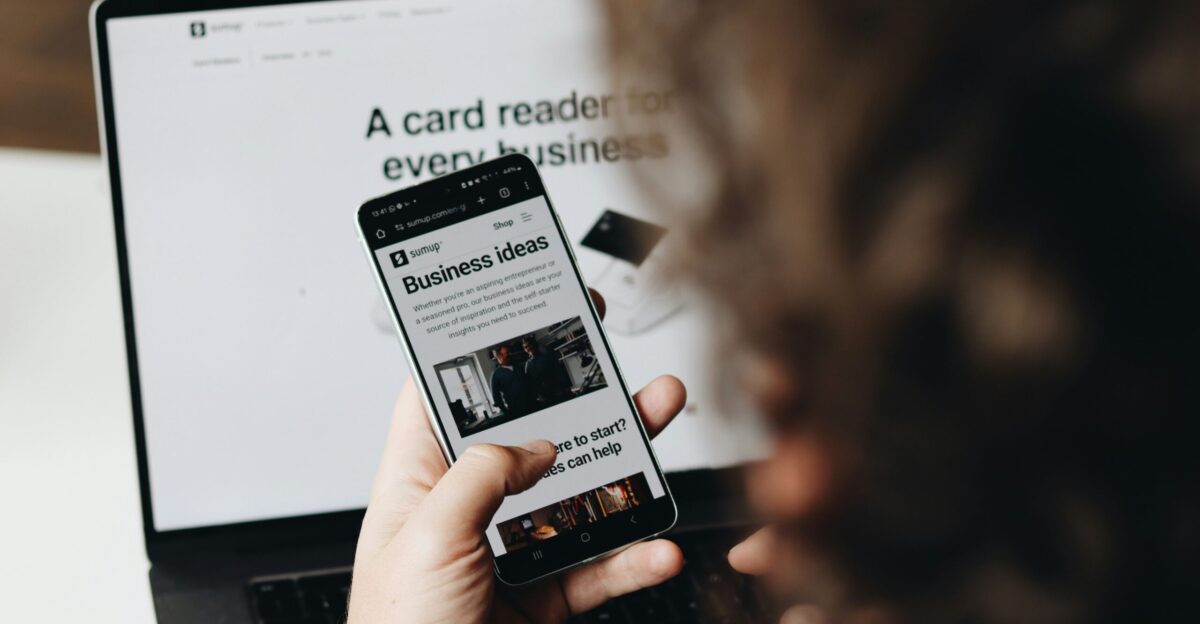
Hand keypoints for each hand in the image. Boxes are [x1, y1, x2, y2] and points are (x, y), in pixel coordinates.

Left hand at [348, 291, 686, 622]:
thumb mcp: (426, 537)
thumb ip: (479, 476)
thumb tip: (533, 445)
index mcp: (418, 482)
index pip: (445, 393)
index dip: (483, 347)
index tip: (527, 308)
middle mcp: (466, 509)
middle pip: (530, 434)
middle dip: (577, 395)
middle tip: (613, 355)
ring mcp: (508, 552)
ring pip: (575, 493)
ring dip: (623, 463)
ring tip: (659, 418)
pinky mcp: (542, 597)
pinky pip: (595, 566)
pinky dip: (630, 558)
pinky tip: (654, 548)